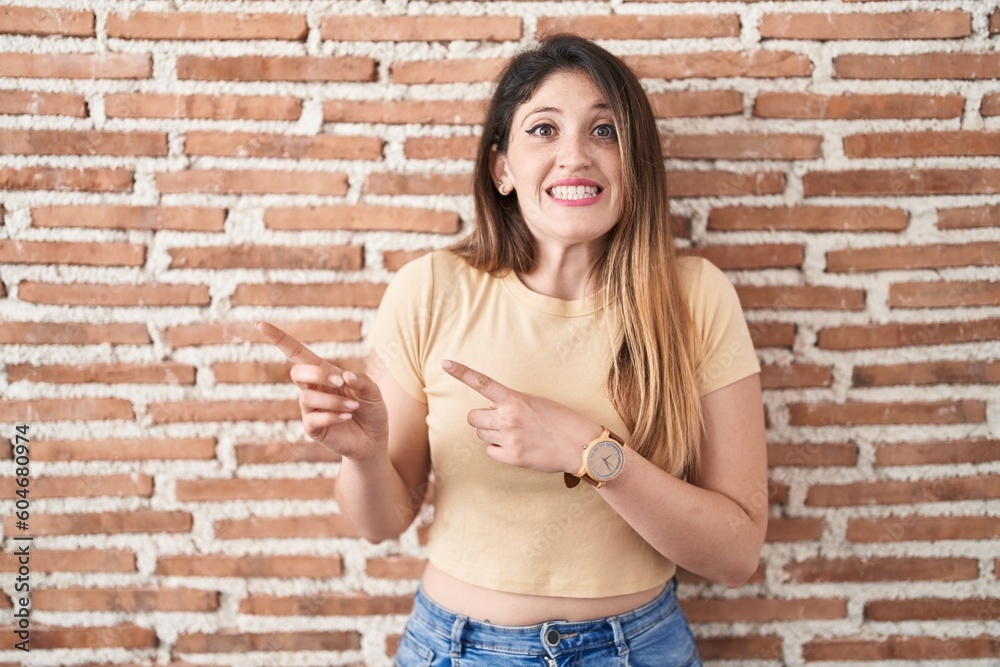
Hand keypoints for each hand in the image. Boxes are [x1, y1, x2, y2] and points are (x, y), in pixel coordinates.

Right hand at [256, 322, 387, 460]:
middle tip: (340, 381)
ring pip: (307, 397)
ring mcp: (310, 409)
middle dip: (316, 373)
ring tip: (353, 407)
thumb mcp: (373, 392)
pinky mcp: (312, 428)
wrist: (374, 440)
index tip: (260, 323)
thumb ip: (363, 382)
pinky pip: (312, 418)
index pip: (296, 353)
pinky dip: (331, 416)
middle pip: (297, 371)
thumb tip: (345, 375)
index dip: (279, 339)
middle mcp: (313, 388)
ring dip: (333, 400)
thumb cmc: (371, 410)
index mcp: (324, 373)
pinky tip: (347, 417)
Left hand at [441, 359, 601, 473]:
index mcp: (515, 399)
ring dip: (492, 433)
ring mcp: (508, 439)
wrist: (582, 445)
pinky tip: (517, 447)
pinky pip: (490, 452)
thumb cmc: (562, 421)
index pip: (482, 382)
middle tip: (501, 420)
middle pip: (473, 417)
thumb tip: (492, 411)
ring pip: (481, 434)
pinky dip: (499, 450)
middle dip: (482, 418)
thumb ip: (512, 404)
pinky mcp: (512, 458)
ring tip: (516, 434)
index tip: (445, 363)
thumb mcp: (537, 403)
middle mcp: (508, 418)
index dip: (461, 372)